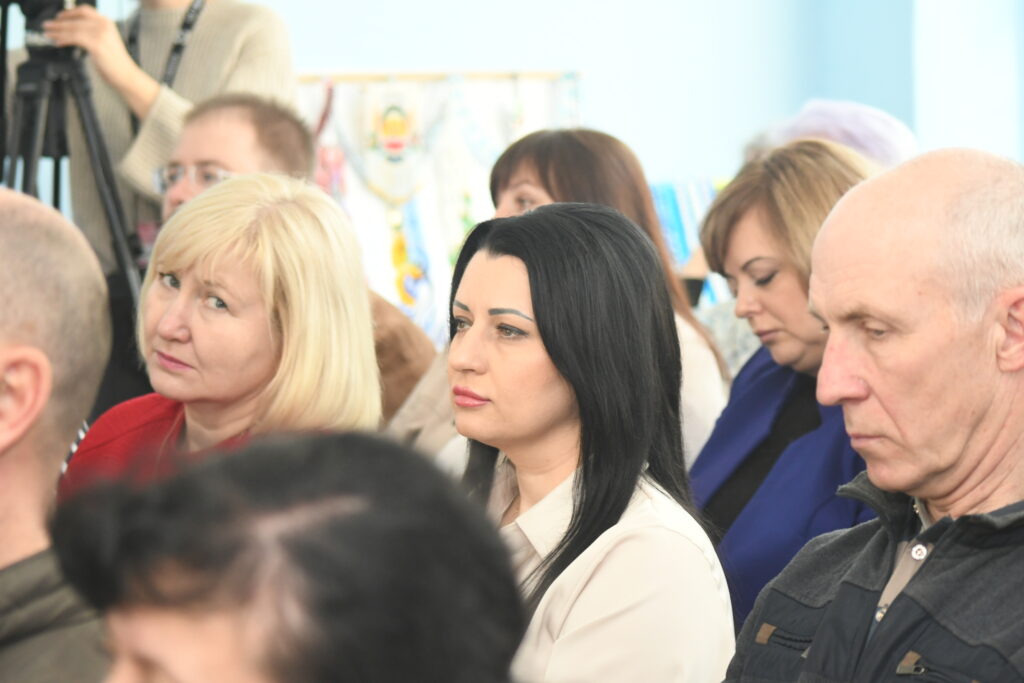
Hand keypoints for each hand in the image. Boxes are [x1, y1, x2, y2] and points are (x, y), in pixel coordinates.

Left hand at [43, 5, 158, 116]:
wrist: (126, 75)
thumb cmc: (115, 62)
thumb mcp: (105, 42)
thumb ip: (92, 34)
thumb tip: (71, 31)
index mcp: (107, 22)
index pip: (85, 11)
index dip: (70, 12)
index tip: (59, 16)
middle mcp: (104, 25)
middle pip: (75, 19)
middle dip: (58, 22)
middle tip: (47, 25)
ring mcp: (100, 34)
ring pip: (72, 28)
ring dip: (57, 31)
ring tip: (47, 34)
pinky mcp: (96, 44)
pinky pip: (74, 38)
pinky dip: (63, 39)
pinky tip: (58, 42)